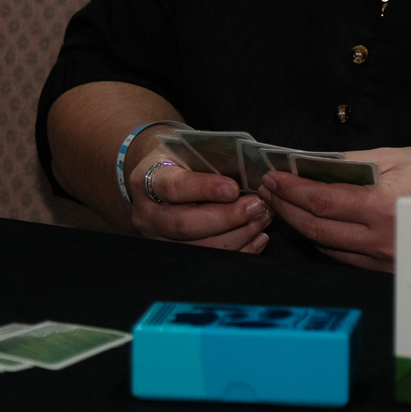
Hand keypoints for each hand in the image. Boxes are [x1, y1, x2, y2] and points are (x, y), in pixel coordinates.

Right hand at [128, 138, 270, 252]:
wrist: (157, 179)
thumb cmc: (179, 161)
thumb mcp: (185, 151)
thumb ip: (209, 161)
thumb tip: (249, 171)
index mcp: (148, 181)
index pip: (174, 188)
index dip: (204, 189)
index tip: (233, 189)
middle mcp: (149, 214)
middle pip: (185, 225)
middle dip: (227, 218)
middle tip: (257, 206)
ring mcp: (160, 239)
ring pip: (199, 248)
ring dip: (238, 235)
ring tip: (262, 218)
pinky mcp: (176, 255)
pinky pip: (210, 261)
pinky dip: (240, 251)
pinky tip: (258, 237)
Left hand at [258, 147, 410, 271]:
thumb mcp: (398, 156)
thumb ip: (354, 162)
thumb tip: (315, 164)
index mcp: (383, 207)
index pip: (323, 202)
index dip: (292, 190)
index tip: (273, 176)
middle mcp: (380, 239)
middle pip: (316, 228)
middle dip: (286, 207)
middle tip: (269, 189)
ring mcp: (383, 258)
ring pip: (326, 246)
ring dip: (299, 224)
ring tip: (283, 202)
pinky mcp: (386, 267)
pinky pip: (344, 256)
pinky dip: (322, 239)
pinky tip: (311, 222)